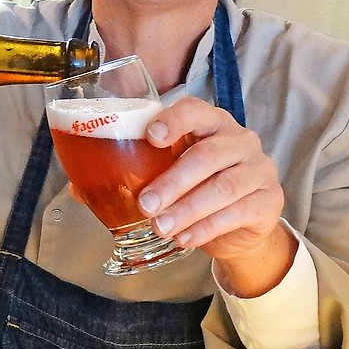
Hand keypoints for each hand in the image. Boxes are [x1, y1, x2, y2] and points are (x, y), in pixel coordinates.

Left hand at [132, 97, 296, 296]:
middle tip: (145, 204)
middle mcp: (239, 140)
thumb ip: (129, 177)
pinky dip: (207, 227)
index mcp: (210, 123)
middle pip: (207, 155)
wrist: (240, 225)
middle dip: (173, 181)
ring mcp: (259, 169)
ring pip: (224, 187)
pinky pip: (238, 212)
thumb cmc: (196, 190)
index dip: (174, 120)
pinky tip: (184, 238)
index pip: (195, 110)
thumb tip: (79, 190)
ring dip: (188, 209)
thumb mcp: (167, 176)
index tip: (150, 137)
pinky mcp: (270, 200)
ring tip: (161, 227)